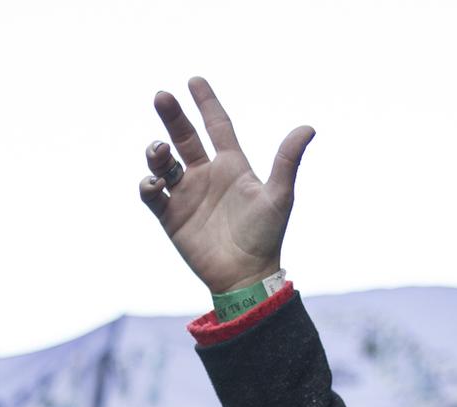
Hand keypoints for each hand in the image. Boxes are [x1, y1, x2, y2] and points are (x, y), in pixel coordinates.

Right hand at [139, 76, 314, 295]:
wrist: (245, 276)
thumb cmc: (266, 236)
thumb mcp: (279, 196)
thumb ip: (288, 160)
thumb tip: (308, 128)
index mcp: (232, 165)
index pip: (217, 125)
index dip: (206, 102)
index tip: (194, 80)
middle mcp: (206, 175)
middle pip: (184, 136)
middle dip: (172, 116)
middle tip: (162, 96)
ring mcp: (186, 195)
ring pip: (163, 163)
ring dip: (156, 152)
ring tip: (160, 151)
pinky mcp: (171, 217)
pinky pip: (152, 194)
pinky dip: (148, 185)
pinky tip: (155, 184)